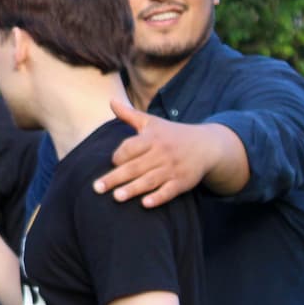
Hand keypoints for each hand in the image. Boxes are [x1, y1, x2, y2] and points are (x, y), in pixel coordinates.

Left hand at [92, 99, 212, 206]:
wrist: (206, 145)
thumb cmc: (172, 134)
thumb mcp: (152, 122)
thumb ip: (130, 114)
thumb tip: (110, 100)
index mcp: (152, 138)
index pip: (130, 147)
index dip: (118, 156)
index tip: (113, 162)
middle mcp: (161, 153)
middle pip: (135, 166)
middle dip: (115, 177)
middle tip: (97, 188)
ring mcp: (172, 168)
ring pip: (149, 180)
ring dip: (133, 189)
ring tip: (116, 197)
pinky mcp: (182, 182)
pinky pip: (169, 191)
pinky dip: (158, 197)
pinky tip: (146, 204)